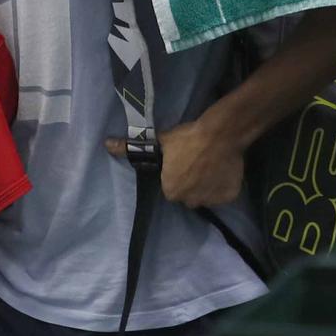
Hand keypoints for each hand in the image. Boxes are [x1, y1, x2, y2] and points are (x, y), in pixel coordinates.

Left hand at [107, 117, 244, 208]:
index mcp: (171, 191)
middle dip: (191, 182)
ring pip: (206, 195)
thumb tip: (106, 144)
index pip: (171, 187)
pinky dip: (223, 185)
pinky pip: (224, 194)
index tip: (181, 162)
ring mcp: (211, 200)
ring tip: (211, 165)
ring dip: (207, 184)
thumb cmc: (187, 138)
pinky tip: (223, 169)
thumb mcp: (159, 141)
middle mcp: (190, 201)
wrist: (221, 134)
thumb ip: (129, 147)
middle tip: (196, 163)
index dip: (175, 175)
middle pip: (188, 194)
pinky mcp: (229, 196)